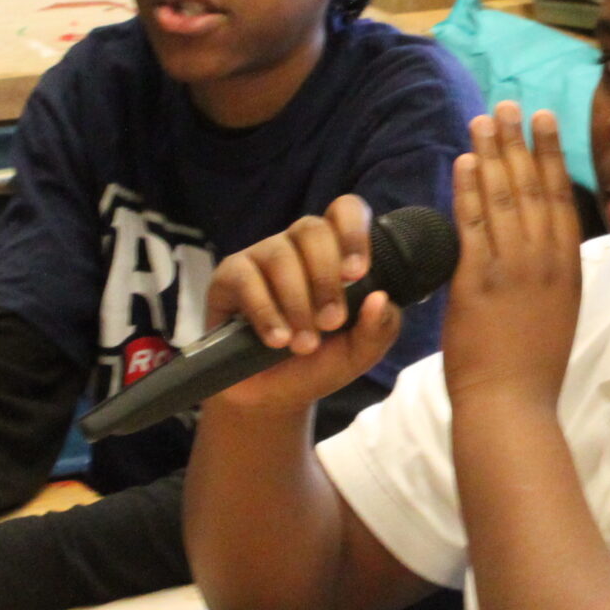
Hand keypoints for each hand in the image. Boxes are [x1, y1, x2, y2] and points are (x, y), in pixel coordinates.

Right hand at [203, 194, 403, 414]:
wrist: (270, 398)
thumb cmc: (317, 364)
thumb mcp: (359, 354)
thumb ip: (380, 329)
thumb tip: (382, 298)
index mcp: (334, 252)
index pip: (345, 211)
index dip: (353, 233)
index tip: (358, 273)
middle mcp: (297, 247)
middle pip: (312, 229)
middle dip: (326, 278)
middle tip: (331, 322)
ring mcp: (261, 257)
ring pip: (280, 255)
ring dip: (297, 302)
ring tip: (303, 343)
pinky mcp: (228, 277)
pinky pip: (245, 277)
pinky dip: (264, 311)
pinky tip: (276, 339)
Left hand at [442, 103, 582, 410]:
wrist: (511, 406)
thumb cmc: (531, 370)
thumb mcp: (557, 314)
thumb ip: (549, 276)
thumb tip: (540, 246)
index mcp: (567, 269)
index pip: (560, 198)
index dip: (550, 155)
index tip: (544, 120)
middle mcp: (544, 262)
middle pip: (532, 188)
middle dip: (520, 142)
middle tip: (510, 105)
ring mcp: (512, 271)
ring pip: (503, 198)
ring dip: (492, 154)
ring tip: (484, 119)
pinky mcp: (477, 283)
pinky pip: (472, 226)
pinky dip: (468, 190)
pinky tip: (464, 162)